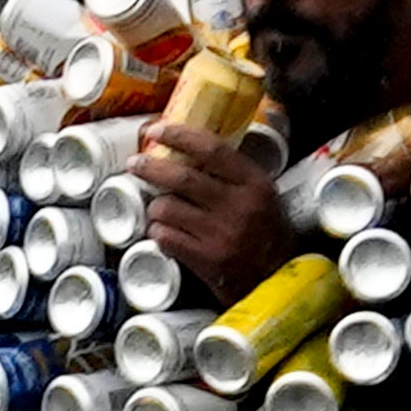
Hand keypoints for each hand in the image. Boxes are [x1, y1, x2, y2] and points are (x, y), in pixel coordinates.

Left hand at [138, 117, 292, 301]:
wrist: (275, 281)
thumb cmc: (265, 234)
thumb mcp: (261, 197)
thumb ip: (232, 174)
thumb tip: (187, 146)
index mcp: (254, 184)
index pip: (213, 150)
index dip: (180, 136)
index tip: (156, 129)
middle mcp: (238, 207)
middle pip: (182, 178)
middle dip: (150, 167)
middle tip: (135, 163)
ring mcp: (221, 235)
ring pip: (167, 209)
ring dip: (155, 207)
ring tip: (158, 210)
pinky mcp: (207, 261)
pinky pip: (165, 238)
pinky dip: (158, 233)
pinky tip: (164, 233)